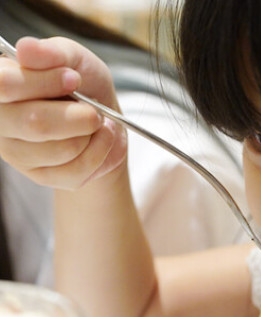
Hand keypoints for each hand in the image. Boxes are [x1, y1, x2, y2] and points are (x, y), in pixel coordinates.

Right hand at [0, 36, 126, 188]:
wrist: (104, 119)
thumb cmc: (83, 85)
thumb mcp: (73, 58)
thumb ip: (52, 53)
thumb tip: (26, 49)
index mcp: (0, 86)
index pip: (5, 85)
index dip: (43, 82)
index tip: (73, 78)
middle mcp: (1, 120)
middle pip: (36, 123)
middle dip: (78, 116)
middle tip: (94, 109)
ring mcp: (18, 153)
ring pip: (63, 150)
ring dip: (92, 134)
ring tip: (96, 122)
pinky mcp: (42, 176)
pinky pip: (77, 170)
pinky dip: (100, 151)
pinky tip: (100, 139)